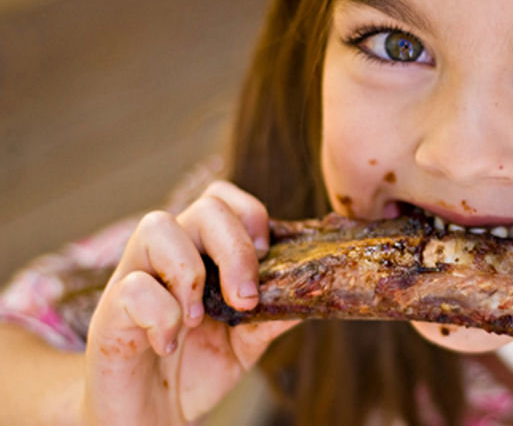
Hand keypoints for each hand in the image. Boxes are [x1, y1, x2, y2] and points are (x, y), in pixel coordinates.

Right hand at [81, 181, 297, 424]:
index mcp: (201, 252)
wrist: (150, 417)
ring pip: (158, 227)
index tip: (267, 258)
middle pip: (204, 208)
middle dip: (235, 248)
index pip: (224, 199)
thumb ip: (272, 316)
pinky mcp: (110, 311)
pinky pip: (133, 287)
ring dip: (191, 271)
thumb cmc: (193, 369)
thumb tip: (311, 291)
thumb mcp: (245, 343)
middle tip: (244, 298)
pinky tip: (168, 344)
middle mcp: (168, 255)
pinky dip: (161, 316)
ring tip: (197, 317)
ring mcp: (135, 277)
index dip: (250, 216)